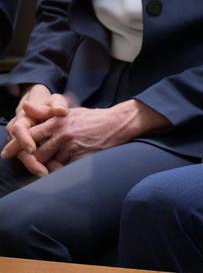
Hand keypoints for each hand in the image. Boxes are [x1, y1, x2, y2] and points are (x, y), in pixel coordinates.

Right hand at [1, 84, 68, 175]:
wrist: (44, 107)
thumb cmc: (49, 103)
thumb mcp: (53, 100)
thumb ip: (56, 104)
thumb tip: (59, 110)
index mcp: (22, 119)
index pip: (18, 130)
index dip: (24, 140)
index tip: (32, 149)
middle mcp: (17, 133)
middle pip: (19, 150)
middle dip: (30, 162)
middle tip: (43, 172)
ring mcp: (21, 142)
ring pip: (24, 157)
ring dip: (35, 167)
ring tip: (48, 175)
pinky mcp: (27, 150)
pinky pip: (31, 159)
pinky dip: (40, 166)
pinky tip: (51, 173)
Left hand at [26, 99, 168, 166]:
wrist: (117, 123)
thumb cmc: (91, 118)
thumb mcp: (68, 112)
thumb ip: (45, 112)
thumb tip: (25, 108)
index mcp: (57, 122)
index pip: (29, 135)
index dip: (17, 145)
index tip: (9, 153)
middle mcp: (62, 134)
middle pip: (36, 154)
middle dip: (32, 161)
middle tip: (31, 164)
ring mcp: (72, 146)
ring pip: (49, 163)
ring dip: (47, 167)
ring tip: (49, 166)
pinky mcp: (82, 156)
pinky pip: (64, 168)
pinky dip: (62, 169)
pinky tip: (65, 166)